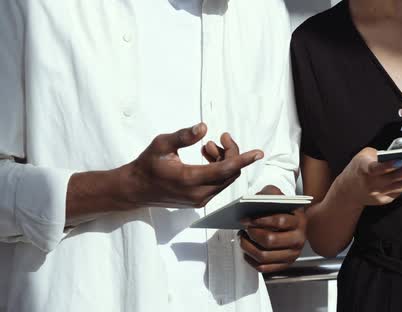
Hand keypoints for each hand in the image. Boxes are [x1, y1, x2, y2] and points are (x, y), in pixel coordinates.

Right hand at [120, 123, 263, 208]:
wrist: (136, 189)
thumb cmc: (147, 164)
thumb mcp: (161, 144)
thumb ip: (183, 136)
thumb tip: (203, 127)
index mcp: (189, 179)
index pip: (225, 169)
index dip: (243, 159)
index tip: (258, 152)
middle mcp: (198, 194)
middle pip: (229, 173)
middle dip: (230, 153)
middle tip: (221, 138)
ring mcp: (200, 200)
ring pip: (226, 179)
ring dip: (224, 161)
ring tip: (208, 147)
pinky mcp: (200, 201)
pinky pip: (218, 184)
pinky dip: (219, 169)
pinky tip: (206, 157)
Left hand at [239, 185, 306, 272]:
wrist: (295, 224)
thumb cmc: (284, 210)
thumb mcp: (280, 197)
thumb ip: (270, 194)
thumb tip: (256, 199)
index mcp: (299, 221)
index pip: (279, 221)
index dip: (260, 220)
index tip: (245, 219)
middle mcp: (298, 239)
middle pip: (270, 240)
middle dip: (252, 234)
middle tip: (244, 229)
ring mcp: (292, 254)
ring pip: (264, 256)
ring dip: (248, 247)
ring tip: (242, 238)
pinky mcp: (285, 264)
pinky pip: (264, 267)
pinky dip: (251, 260)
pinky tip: (247, 251)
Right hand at [335, 148, 401, 206]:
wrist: (348, 191)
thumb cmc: (358, 167)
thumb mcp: (363, 156)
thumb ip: (380, 154)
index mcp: (363, 169)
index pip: (376, 168)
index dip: (388, 166)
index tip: (401, 161)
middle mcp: (372, 184)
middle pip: (397, 177)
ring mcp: (380, 194)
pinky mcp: (386, 200)